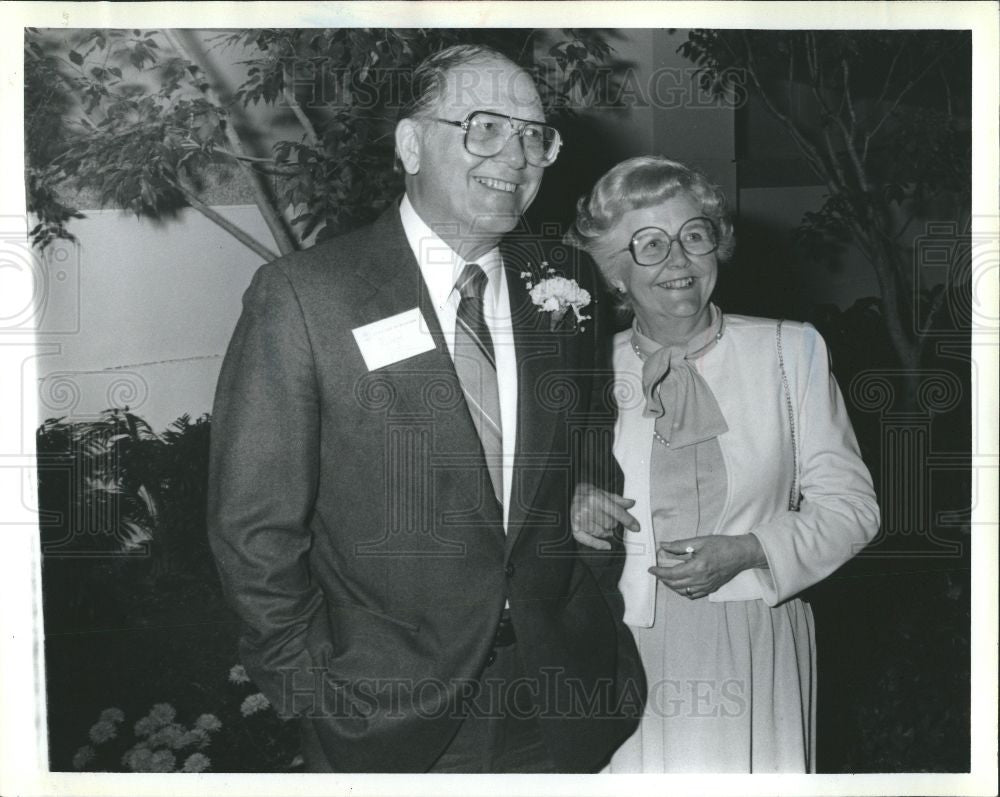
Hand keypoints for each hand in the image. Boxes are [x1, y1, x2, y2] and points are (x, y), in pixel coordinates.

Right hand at [570, 483, 640, 550]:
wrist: (569, 493)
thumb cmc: (587, 493)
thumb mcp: (603, 493)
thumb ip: (618, 500)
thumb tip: (631, 503)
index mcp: (597, 498)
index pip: (617, 512)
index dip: (628, 521)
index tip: (636, 528)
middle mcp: (588, 508)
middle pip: (610, 524)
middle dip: (612, 523)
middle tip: (606, 517)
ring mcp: (580, 519)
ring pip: (601, 532)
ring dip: (605, 531)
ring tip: (600, 523)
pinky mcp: (575, 527)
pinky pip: (589, 540)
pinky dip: (598, 544)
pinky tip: (606, 546)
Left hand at [648, 534, 765, 598]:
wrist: (741, 554)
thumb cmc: (722, 545)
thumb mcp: (699, 541)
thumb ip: (679, 545)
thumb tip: (663, 546)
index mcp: (697, 567)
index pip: (671, 574)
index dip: (658, 572)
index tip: (651, 569)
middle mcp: (700, 580)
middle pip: (675, 584)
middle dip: (663, 579)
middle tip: (657, 572)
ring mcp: (706, 586)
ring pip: (682, 592)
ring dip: (671, 586)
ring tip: (666, 577)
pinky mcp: (711, 589)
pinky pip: (693, 595)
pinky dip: (683, 591)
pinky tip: (680, 584)